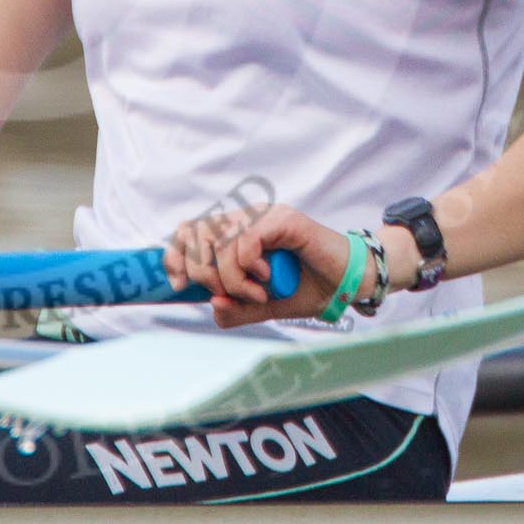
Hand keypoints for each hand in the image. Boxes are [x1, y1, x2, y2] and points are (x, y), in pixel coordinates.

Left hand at [165, 204, 365, 329]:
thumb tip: (212, 305)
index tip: (179, 284)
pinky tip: (267, 278)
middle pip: (197, 234)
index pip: (189, 230)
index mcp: (236, 232)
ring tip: (255, 294)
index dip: (176, 255)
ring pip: (221, 241)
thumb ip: (236, 308)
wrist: (347, 284)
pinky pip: (246, 240)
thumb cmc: (308, 288)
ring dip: (231, 278)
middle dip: (204, 273)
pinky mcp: (283, 219)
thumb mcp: (264, 306)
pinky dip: (249, 267)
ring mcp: (264, 215)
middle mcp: (246, 218)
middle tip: (229, 295)